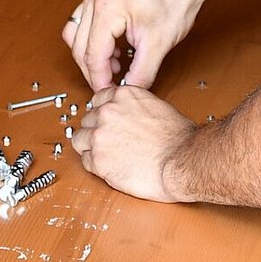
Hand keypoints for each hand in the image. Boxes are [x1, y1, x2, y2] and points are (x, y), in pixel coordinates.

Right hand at [63, 0, 215, 90]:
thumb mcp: (160, 43)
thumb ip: (142, 72)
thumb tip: (130, 89)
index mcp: (107, 8)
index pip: (92, 55)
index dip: (99, 79)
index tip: (107, 91)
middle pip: (79, 46)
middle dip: (93, 70)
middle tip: (110, 84)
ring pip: (76, 33)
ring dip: (90, 54)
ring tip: (114, 66)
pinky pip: (84, 21)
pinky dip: (93, 39)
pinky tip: (113, 49)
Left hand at [74, 84, 195, 201]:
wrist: (181, 162)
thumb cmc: (178, 139)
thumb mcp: (157, 107)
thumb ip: (135, 107)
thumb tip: (129, 114)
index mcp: (123, 95)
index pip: (98, 99)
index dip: (102, 113)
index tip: (107, 122)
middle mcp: (108, 111)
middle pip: (87, 119)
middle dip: (96, 130)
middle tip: (111, 142)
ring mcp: (100, 135)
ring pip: (79, 140)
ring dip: (91, 147)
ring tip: (108, 155)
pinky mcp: (97, 160)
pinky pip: (85, 161)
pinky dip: (95, 166)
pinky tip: (111, 167)